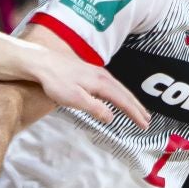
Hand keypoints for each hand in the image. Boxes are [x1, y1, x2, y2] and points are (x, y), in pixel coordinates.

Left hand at [26, 50, 149, 127]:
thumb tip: (111, 117)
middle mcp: (102, 76)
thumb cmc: (55, 81)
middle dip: (137, 108)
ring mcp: (96, 72)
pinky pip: (111, 85)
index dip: (134, 114)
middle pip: (125, 93)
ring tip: (137, 110)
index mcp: (101, 83)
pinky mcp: (89, 71)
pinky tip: (117, 97)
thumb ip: (95, 108)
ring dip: (129, 100)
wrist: (41, 62)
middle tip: (147, 120)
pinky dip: (119, 93)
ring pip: (119, 88)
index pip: (123, 101)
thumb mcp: (75, 99)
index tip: (143, 125)